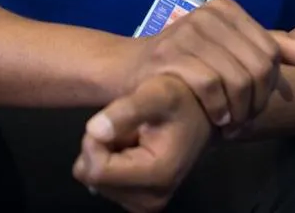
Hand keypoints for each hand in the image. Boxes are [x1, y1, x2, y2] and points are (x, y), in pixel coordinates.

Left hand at [73, 74, 212, 212]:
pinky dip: (111, 163)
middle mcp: (152, 199)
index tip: (110, 119)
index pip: (98, 170)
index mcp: (157, 175)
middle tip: (125, 126)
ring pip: (95, 181)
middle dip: (100, 147)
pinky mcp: (140, 202)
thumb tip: (94, 131)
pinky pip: (104, 184)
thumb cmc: (180, 100)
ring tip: (132, 136)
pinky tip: (131, 148)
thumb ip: (127, 110)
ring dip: (106, 153)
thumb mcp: (156, 93)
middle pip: (94, 177)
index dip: (94, 141)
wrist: (201, 113)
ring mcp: (146, 204)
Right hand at [123, 0, 294, 129]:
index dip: (269, 86)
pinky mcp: (170, 56)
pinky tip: (216, 119)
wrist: (130, 69)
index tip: (256, 104)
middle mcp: (208, 14)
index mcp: (225, 8)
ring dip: (239, 111)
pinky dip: (219, 110)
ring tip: (232, 123)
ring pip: (237, 79)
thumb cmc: (184, 61)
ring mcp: (188, 32)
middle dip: (256, 102)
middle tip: (245, 120)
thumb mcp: (226, 48)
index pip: (270, 51)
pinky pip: (211, 87)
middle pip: (258, 67)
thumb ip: (266, 47)